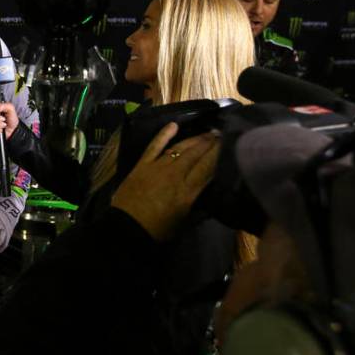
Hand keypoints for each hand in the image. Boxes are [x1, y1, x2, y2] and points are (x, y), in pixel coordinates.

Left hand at [110, 122, 218, 241]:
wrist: (126, 227)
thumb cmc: (157, 230)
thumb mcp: (184, 223)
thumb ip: (200, 211)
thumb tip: (213, 202)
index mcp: (188, 191)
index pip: (208, 166)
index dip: (219, 153)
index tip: (228, 144)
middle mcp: (175, 174)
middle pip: (196, 153)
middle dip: (210, 142)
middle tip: (220, 134)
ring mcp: (157, 167)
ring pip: (180, 147)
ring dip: (195, 139)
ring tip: (207, 133)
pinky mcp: (142, 164)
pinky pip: (154, 145)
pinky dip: (164, 134)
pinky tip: (174, 125)